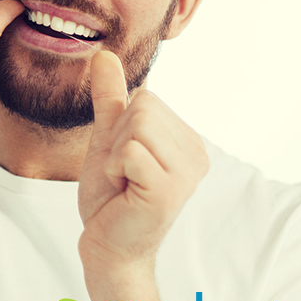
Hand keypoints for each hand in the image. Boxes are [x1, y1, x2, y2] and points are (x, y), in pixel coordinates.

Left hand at [76, 51, 208, 276]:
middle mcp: (197, 153)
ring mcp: (186, 172)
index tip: (125, 161)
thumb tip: (103, 54)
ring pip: (136, 124)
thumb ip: (110, 98)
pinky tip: (125, 192)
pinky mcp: (168, 190)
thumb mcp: (108, 138)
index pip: (146, 97)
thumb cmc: (110, 198)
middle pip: (143, 105)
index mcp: (188, 140)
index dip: (121, 127)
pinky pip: (129, 150)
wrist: (107, 246)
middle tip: (123, 174)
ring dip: (115, 154)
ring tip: (125, 182)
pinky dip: (114, 168)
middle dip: (118, 138)